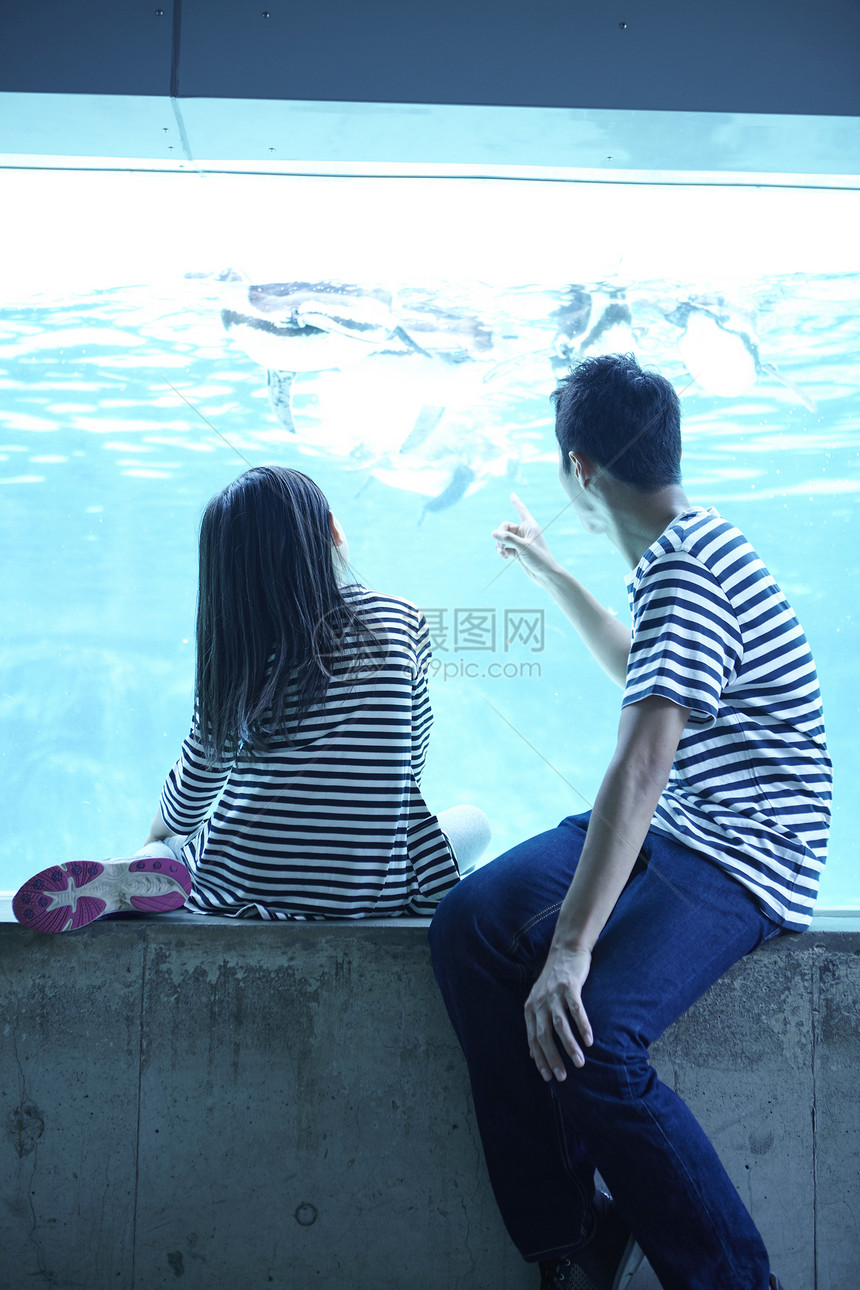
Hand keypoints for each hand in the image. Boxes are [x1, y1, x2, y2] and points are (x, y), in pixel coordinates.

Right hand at [491, 493, 560, 585]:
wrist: (545, 575)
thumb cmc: (540, 559)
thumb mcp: (523, 547)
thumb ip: (507, 539)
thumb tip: (492, 533)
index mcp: (530, 526)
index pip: (521, 510)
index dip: (516, 502)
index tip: (512, 495)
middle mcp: (525, 532)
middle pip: (505, 527)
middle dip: (500, 536)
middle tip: (500, 546)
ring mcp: (521, 542)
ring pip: (504, 539)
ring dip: (500, 545)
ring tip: (502, 554)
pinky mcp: (518, 552)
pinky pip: (505, 548)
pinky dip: (503, 552)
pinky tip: (504, 558)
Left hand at [524, 943, 593, 1080]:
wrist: (566, 949)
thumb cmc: (554, 980)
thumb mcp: (539, 1000)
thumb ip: (537, 1024)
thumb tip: (532, 1052)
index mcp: (531, 1008)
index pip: (533, 1039)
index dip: (540, 1059)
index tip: (548, 1077)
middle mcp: (540, 1002)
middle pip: (544, 1035)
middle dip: (553, 1058)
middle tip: (563, 1077)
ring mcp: (554, 994)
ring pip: (560, 1025)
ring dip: (570, 1046)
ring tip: (579, 1063)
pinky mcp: (570, 986)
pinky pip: (576, 1010)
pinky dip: (582, 1026)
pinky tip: (589, 1040)